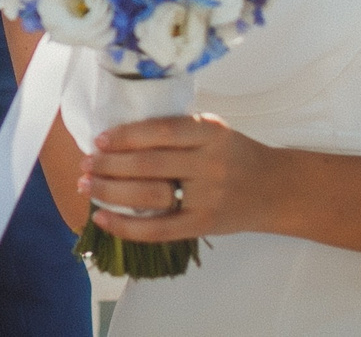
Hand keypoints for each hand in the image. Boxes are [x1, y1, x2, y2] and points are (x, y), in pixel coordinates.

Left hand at [81, 113, 272, 242]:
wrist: (275, 189)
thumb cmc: (236, 155)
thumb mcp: (214, 131)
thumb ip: (177, 131)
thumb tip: (120, 136)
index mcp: (211, 132)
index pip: (162, 131)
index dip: (127, 135)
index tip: (100, 139)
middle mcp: (210, 163)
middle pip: (150, 164)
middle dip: (110, 164)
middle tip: (85, 164)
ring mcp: (208, 196)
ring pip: (150, 194)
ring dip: (111, 191)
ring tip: (87, 187)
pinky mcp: (204, 225)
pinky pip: (159, 229)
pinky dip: (127, 226)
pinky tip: (103, 218)